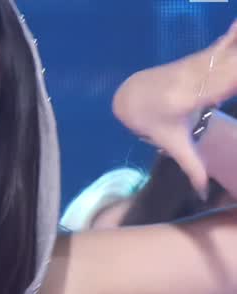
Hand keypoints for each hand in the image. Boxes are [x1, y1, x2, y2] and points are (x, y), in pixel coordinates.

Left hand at [113, 20, 236, 195]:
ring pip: (228, 50)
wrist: (131, 96)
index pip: (222, 84)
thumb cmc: (152, 122)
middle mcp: (194, 76)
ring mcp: (197, 63)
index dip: (235, 77)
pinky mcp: (202, 56)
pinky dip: (233, 35)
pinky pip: (223, 43)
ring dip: (236, 48)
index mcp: (188, 97)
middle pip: (229, 65)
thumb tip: (204, 194)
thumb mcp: (172, 145)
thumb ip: (192, 167)